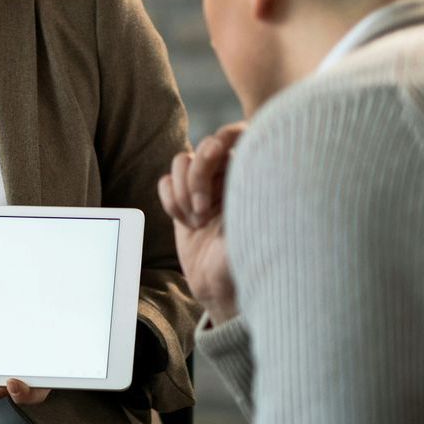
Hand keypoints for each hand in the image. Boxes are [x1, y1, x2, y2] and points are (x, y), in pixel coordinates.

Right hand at [157, 123, 244, 325]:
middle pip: (204, 147)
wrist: (222, 288)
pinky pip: (165, 182)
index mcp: (251, 176)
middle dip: (197, 178)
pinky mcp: (183, 200)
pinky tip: (184, 222)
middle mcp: (228, 176)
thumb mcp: (253, 233)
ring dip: (182, 191)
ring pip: (181, 162)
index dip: (222, 140)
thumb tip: (258, 171)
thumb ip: (253, 203)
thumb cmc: (245, 262)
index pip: (236, 136)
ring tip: (196, 221)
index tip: (217, 157)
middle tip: (203, 210)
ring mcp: (203, 187)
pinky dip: (170, 200)